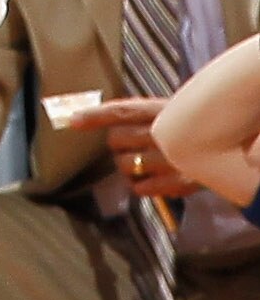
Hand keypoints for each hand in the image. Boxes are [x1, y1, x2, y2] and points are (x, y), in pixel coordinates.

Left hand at [69, 96, 199, 202]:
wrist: (228, 144)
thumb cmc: (188, 127)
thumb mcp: (167, 111)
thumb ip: (138, 114)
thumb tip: (105, 118)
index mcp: (158, 111)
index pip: (119, 111)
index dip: (94, 116)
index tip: (72, 121)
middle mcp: (163, 134)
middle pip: (116, 140)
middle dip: (116, 144)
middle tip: (129, 145)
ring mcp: (170, 160)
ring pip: (125, 165)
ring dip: (126, 166)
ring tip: (141, 162)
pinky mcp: (178, 183)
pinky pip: (140, 188)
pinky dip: (140, 185)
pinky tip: (150, 178)